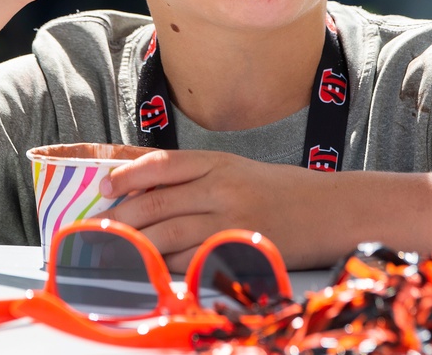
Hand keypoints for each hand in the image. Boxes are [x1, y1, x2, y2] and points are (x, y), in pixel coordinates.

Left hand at [100, 149, 326, 270]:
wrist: (333, 210)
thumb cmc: (284, 191)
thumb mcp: (239, 171)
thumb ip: (197, 177)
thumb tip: (145, 184)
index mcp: (219, 162)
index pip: (162, 163)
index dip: (127, 174)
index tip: (105, 186)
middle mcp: (222, 187)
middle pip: (157, 201)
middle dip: (122, 216)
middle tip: (97, 228)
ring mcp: (230, 220)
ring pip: (168, 233)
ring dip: (135, 244)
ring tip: (111, 251)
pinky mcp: (239, 251)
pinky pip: (191, 260)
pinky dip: (165, 266)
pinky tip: (150, 269)